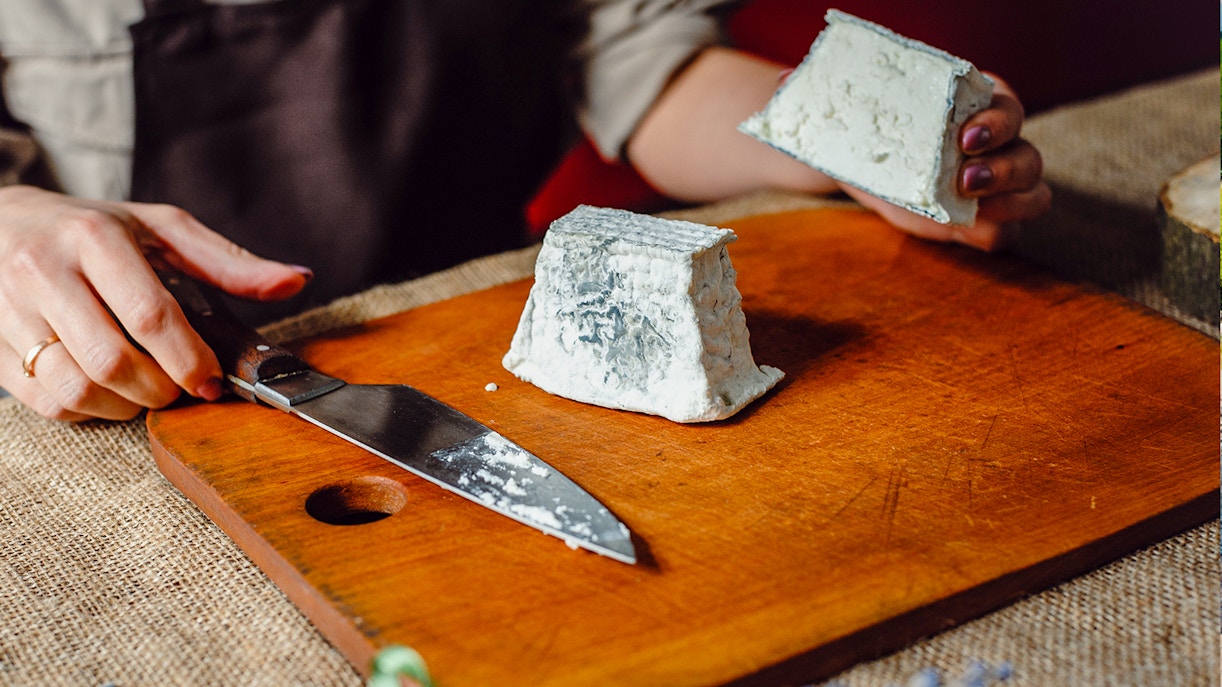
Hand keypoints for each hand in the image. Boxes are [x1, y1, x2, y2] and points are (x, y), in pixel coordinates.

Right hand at [0, 185, 310, 420]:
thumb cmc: (92, 228)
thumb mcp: (162, 229)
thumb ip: (229, 263)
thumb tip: (298, 280)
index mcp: (93, 238)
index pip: (149, 315)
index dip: (189, 359)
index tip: (212, 381)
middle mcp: (44, 272)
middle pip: (111, 360)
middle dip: (160, 389)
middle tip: (180, 387)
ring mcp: (9, 311)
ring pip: (74, 387)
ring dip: (124, 406)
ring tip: (147, 391)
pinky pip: (44, 401)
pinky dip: (86, 411)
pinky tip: (108, 393)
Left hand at [840, 75, 1050, 250]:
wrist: (863, 162)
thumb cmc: (872, 124)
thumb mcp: (858, 106)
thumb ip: (834, 90)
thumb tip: (791, 79)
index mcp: (979, 105)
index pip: (1009, 109)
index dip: (996, 123)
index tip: (964, 136)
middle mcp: (998, 144)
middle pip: (1029, 157)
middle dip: (1003, 170)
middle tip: (964, 179)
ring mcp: (997, 186)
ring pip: (1034, 195)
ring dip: (1011, 204)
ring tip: (970, 207)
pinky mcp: (982, 220)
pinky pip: (1008, 232)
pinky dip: (993, 233)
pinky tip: (960, 229)